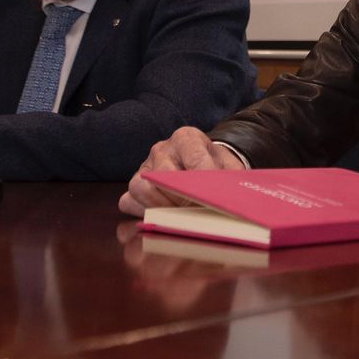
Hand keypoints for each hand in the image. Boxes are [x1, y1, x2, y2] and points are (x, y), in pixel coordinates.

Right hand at [119, 127, 243, 216]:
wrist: (206, 166)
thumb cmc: (217, 168)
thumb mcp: (229, 168)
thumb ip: (229, 181)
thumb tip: (230, 200)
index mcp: (187, 138)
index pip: (194, 160)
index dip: (203, 184)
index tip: (211, 200)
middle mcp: (162, 149)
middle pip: (163, 174)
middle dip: (180, 198)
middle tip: (195, 214)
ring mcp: (145, 166)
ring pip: (140, 187)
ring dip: (159, 207)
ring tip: (178, 219)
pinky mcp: (135, 186)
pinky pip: (128, 201)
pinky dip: (142, 213)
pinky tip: (162, 220)